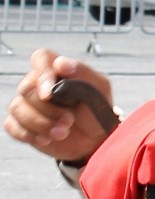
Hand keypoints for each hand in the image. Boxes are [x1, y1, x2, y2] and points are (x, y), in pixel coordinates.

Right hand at [4, 48, 114, 164]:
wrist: (96, 140)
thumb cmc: (97, 111)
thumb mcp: (99, 90)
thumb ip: (83, 73)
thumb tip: (61, 63)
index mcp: (57, 70)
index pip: (41, 58)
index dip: (42, 74)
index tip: (49, 94)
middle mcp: (38, 83)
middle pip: (27, 89)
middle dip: (49, 110)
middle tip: (69, 121)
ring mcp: (28, 104)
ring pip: (18, 108)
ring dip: (40, 124)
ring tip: (63, 133)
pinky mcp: (22, 123)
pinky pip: (12, 125)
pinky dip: (29, 135)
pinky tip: (46, 139)